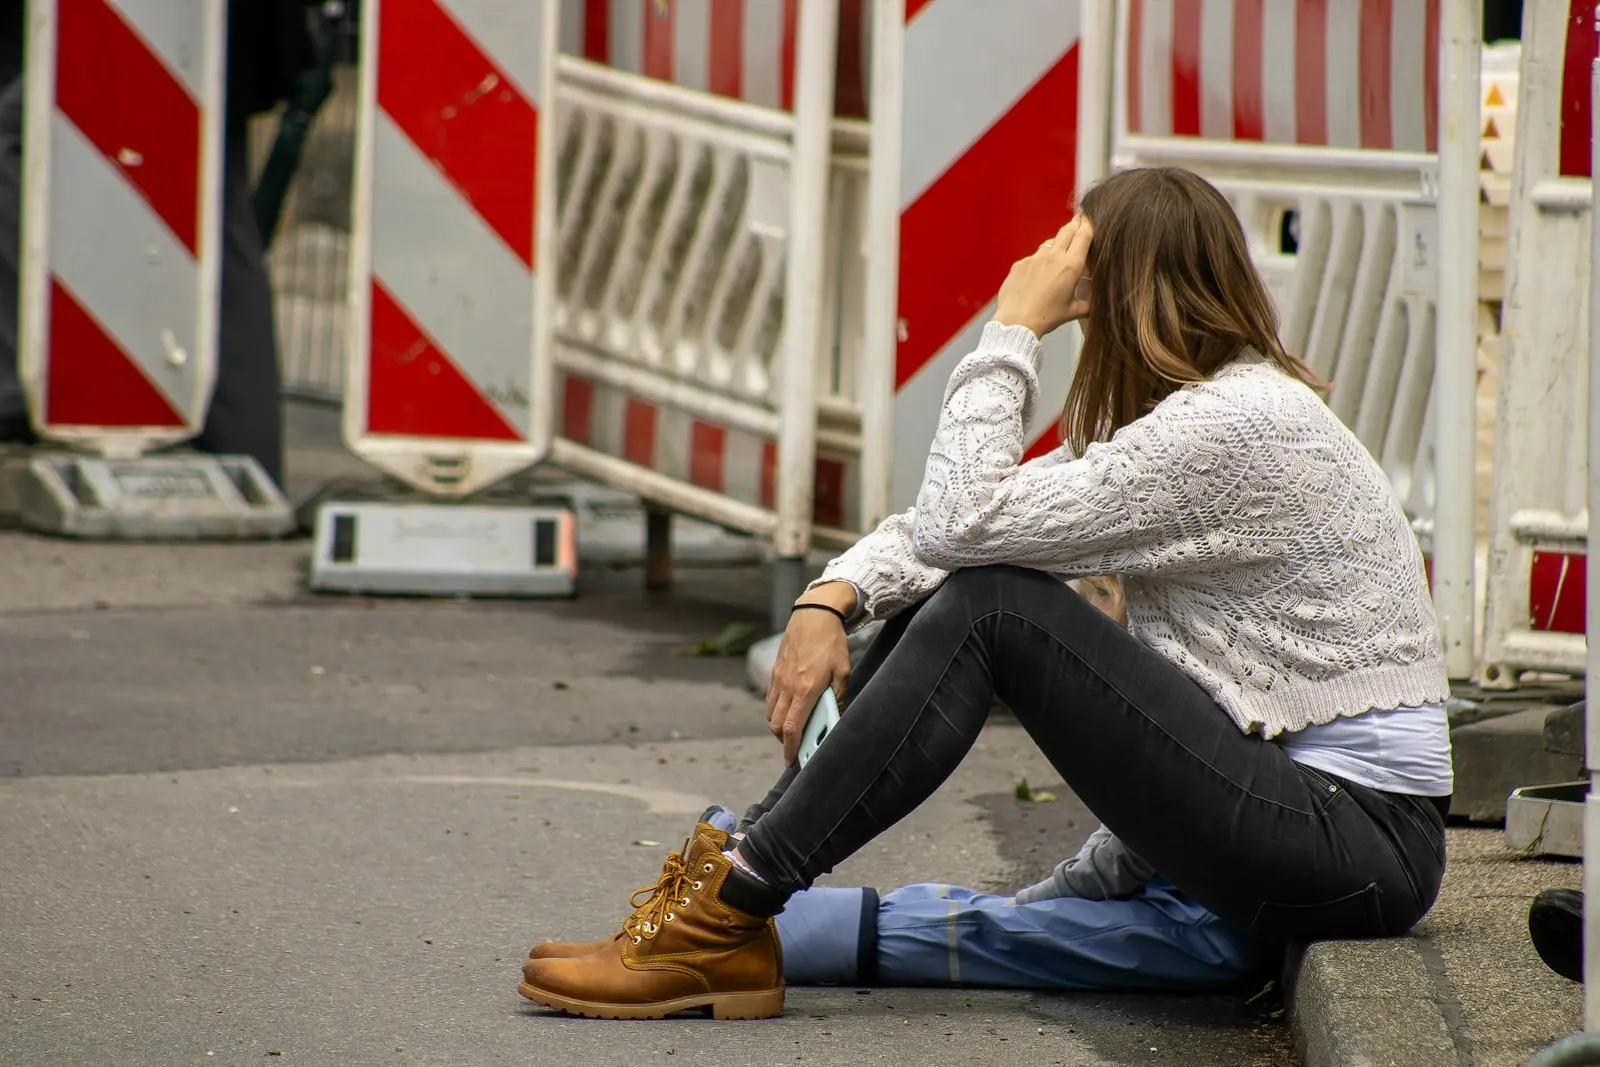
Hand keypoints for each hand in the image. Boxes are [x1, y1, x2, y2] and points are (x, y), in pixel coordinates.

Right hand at [766, 583, 855, 765]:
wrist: (814, 615)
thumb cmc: (831, 644)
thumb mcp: (842, 672)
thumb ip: (837, 699)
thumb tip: (833, 720)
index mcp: (805, 690)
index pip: (792, 728)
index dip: (791, 748)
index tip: (792, 761)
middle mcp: (787, 687)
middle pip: (776, 725)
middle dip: (784, 741)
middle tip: (795, 748)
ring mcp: (778, 679)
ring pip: (770, 713)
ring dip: (778, 727)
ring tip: (792, 730)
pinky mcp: (774, 671)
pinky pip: (770, 699)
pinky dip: (775, 711)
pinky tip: (788, 710)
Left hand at [993, 216, 1093, 337]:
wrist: (1016, 321)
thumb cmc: (1046, 317)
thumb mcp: (1072, 312)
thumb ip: (1087, 305)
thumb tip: (1097, 305)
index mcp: (1071, 266)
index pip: (1083, 235)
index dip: (1088, 223)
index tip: (1090, 217)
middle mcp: (1053, 257)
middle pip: (1067, 230)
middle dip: (1074, 224)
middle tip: (1079, 220)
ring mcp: (1034, 258)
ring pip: (1050, 243)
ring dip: (1057, 243)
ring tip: (1059, 252)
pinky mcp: (1020, 264)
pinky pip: (1033, 257)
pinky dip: (1039, 261)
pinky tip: (1038, 274)